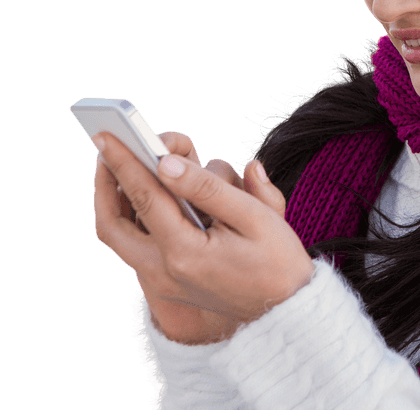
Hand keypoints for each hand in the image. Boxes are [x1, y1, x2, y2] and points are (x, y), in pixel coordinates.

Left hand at [93, 131, 314, 344]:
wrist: (287, 312)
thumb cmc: (278, 260)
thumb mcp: (255, 217)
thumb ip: (208, 188)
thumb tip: (166, 162)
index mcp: (186, 254)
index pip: (147, 198)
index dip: (125, 162)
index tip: (107, 134)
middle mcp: (165, 272)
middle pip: (112, 224)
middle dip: (106, 183)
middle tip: (107, 149)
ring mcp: (163, 282)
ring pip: (119, 238)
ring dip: (114, 201)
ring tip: (121, 166)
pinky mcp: (167, 284)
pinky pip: (134, 246)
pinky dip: (132, 216)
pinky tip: (146, 193)